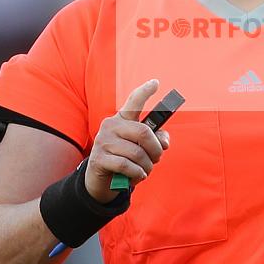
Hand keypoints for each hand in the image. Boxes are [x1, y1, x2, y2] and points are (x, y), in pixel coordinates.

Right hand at [84, 79, 169, 202]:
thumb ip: (156, 140)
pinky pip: (127, 165)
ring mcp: (103, 141)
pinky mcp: (99, 158)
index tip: (156, 82)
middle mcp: (111, 125)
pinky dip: (137, 173)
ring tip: (145, 170)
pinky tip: (138, 175)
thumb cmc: (125, 159)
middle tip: (157, 158)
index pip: (134, 101)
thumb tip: (164, 143)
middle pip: (144, 133)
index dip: (145, 91)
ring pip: (137, 153)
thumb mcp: (142, 148)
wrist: (102, 180)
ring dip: (147, 166)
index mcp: (122, 119)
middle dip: (156, 149)